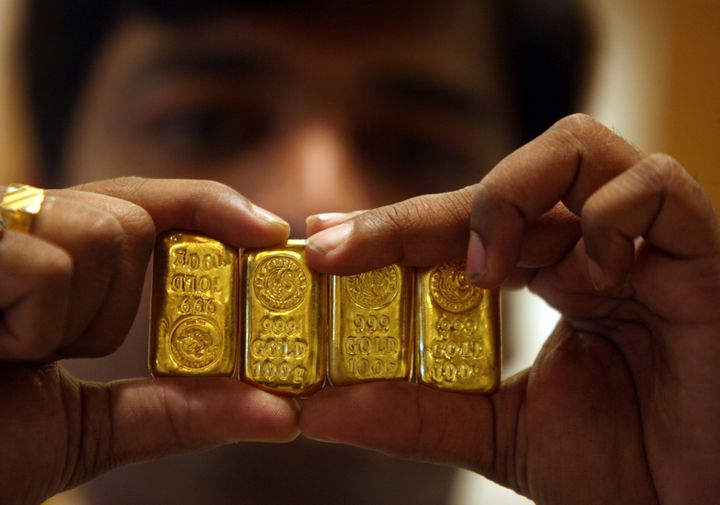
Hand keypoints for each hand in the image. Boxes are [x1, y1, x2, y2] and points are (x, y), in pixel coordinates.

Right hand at [0, 176, 297, 503]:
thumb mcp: (85, 426)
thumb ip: (175, 409)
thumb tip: (279, 413)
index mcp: (30, 247)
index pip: (138, 203)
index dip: (206, 209)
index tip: (269, 231)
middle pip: (130, 222)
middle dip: (111, 308)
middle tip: (38, 353)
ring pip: (103, 235)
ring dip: (67, 323)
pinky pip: (48, 266)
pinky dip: (29, 329)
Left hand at [301, 114, 719, 503]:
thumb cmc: (620, 467)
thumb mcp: (498, 434)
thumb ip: (418, 415)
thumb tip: (321, 408)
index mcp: (545, 275)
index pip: (457, 226)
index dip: (388, 227)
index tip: (320, 240)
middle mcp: (589, 246)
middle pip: (497, 186)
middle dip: (414, 216)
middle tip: (343, 248)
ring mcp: (644, 244)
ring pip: (576, 149)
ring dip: (509, 199)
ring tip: (482, 274)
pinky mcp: (701, 255)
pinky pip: (660, 187)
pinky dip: (611, 219)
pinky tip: (589, 280)